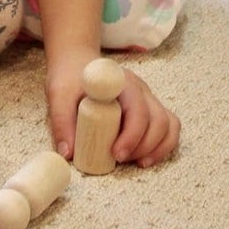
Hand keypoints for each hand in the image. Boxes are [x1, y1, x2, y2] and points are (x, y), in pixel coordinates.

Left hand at [46, 48, 179, 169]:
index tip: (115, 154)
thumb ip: (62, 122)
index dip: (132, 134)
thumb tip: (68, 153)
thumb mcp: (59, 95)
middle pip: (158, 119)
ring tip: (135, 162)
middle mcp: (140, 89)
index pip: (138, 108)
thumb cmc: (70, 79)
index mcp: (121, 82)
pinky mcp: (150, 110)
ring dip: (155, 148)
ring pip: (168, 125)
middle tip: (120, 160)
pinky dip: (162, 146)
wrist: (77, 65)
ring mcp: (148, 99)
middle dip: (144, 146)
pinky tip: (145, 159)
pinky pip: (169, 128)